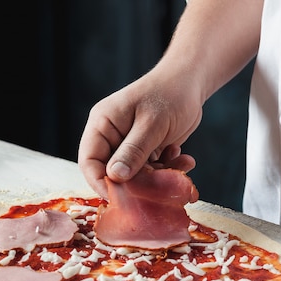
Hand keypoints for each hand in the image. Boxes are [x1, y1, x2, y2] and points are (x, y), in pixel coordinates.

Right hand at [78, 72, 199, 197]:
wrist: (191, 82)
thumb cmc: (170, 94)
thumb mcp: (151, 124)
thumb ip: (133, 151)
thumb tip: (114, 177)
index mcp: (102, 125)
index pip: (89, 161)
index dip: (100, 182)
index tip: (120, 198)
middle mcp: (111, 136)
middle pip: (112, 172)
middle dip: (135, 183)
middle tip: (157, 185)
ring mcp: (128, 144)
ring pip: (134, 175)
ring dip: (156, 176)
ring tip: (178, 164)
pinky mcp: (145, 150)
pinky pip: (150, 170)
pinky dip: (166, 169)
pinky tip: (182, 157)